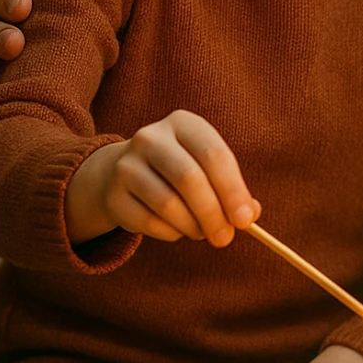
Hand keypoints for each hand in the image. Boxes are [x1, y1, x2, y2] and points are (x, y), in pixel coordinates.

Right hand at [64, 109, 261, 247]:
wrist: (124, 172)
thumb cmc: (181, 170)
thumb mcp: (208, 168)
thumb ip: (233, 190)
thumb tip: (249, 215)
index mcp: (182, 123)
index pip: (213, 154)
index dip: (233, 189)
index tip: (245, 220)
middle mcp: (150, 137)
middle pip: (189, 178)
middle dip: (213, 214)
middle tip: (225, 239)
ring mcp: (126, 165)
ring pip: (168, 204)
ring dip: (192, 227)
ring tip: (202, 232)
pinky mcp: (113, 195)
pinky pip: (148, 222)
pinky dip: (170, 233)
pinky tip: (177, 229)